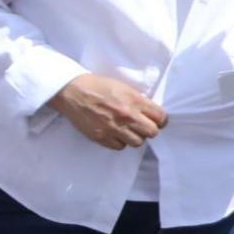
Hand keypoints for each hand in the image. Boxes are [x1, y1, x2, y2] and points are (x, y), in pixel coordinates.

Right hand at [49, 72, 168, 148]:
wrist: (72, 91)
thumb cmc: (97, 86)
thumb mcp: (123, 87)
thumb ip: (138, 100)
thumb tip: (148, 112)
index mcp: (135, 101)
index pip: (161, 117)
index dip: (160, 120)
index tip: (155, 120)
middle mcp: (127, 116)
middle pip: (152, 132)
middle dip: (149, 129)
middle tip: (141, 126)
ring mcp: (114, 128)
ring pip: (137, 142)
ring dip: (134, 137)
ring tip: (126, 130)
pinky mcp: (101, 136)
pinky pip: (119, 147)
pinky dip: (119, 142)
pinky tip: (114, 133)